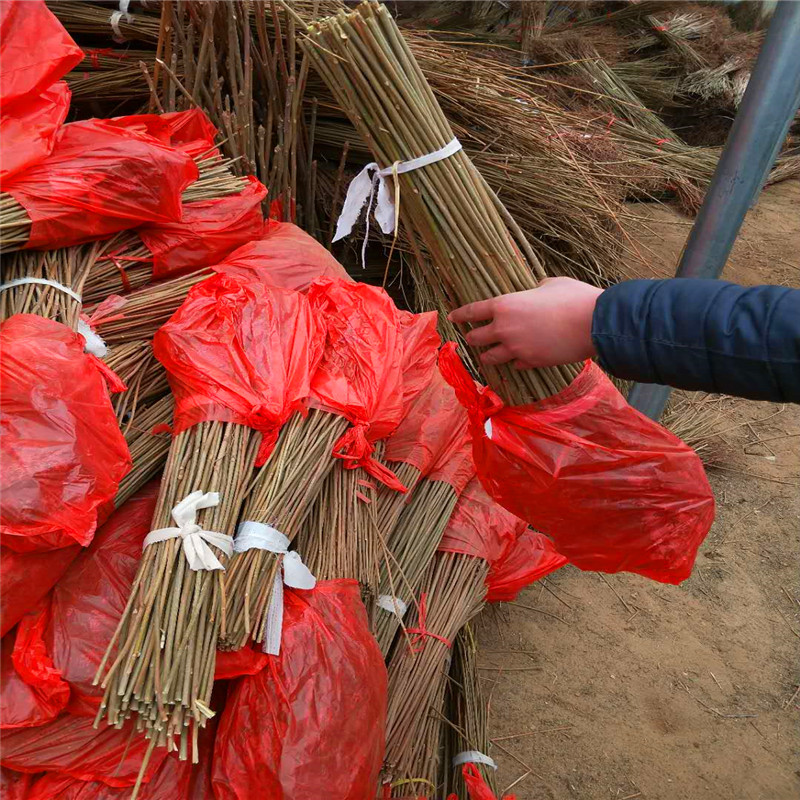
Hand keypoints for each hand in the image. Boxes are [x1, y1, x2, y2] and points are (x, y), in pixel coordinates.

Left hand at [448, 277, 602, 368]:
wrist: (594, 324)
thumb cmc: (573, 297)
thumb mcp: (551, 283)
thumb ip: (535, 289)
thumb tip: (535, 291)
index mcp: (504, 305)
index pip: (473, 311)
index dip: (460, 315)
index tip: (453, 318)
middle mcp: (504, 329)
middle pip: (476, 339)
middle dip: (472, 338)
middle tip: (472, 338)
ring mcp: (516, 349)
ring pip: (490, 358)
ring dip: (488, 355)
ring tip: (488, 355)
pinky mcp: (530, 362)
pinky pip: (514, 365)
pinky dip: (514, 362)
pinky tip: (517, 360)